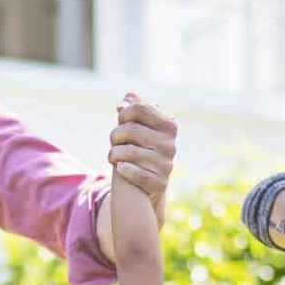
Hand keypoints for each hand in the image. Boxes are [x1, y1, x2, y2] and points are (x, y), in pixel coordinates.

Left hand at [110, 93, 178, 211]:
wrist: (148, 185)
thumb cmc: (140, 149)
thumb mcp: (139, 127)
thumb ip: (134, 110)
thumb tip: (127, 100)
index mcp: (169, 125)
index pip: (139, 108)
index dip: (124, 114)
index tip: (121, 121)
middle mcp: (170, 144)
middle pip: (130, 129)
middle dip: (115, 135)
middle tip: (115, 142)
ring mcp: (166, 165)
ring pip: (128, 152)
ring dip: (114, 154)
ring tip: (115, 157)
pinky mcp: (159, 184)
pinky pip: (133, 172)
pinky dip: (122, 169)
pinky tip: (121, 169)